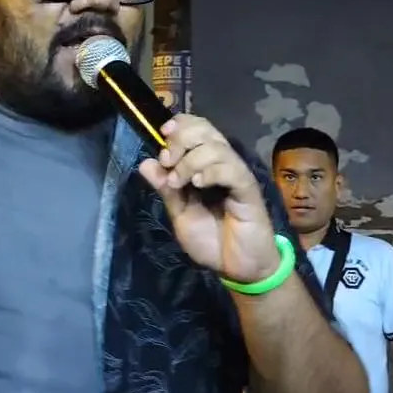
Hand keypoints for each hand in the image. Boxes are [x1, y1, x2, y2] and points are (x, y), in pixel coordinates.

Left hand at [138, 115, 279, 282]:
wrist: (236, 268)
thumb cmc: (211, 240)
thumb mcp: (180, 214)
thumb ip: (166, 189)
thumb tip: (145, 163)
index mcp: (205, 165)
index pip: (196, 128)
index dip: (180, 125)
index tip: (163, 135)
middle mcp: (222, 164)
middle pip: (205, 129)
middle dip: (181, 139)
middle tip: (168, 161)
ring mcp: (236, 175)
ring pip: (216, 147)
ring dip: (190, 160)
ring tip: (179, 182)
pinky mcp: (247, 189)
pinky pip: (231, 169)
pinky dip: (211, 171)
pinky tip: (199, 184)